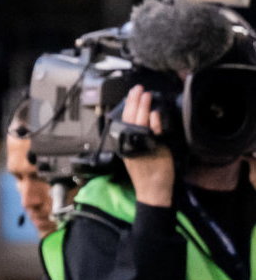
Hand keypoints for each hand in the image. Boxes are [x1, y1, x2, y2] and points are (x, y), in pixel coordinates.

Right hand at [120, 87, 174, 206]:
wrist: (153, 190)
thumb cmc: (147, 174)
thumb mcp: (138, 154)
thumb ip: (140, 139)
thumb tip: (146, 122)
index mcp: (125, 144)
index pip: (124, 121)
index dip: (128, 106)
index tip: (132, 94)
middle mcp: (130, 144)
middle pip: (129, 119)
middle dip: (133, 102)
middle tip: (138, 89)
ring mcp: (139, 146)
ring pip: (138, 123)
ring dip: (143, 108)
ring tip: (146, 95)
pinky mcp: (151, 150)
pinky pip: (152, 133)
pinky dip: (153, 123)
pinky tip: (155, 113)